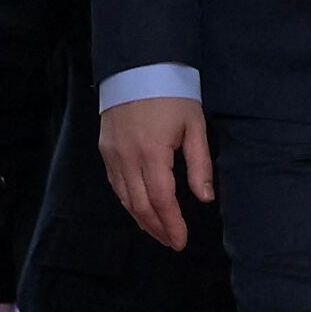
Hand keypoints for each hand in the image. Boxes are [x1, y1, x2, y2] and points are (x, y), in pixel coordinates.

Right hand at [99, 96, 212, 250]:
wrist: (138, 68)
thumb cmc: (173, 95)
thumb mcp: (195, 127)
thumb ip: (199, 164)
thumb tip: (205, 198)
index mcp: (152, 153)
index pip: (161, 200)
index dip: (172, 224)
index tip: (181, 241)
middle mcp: (127, 158)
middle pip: (140, 205)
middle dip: (157, 228)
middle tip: (172, 242)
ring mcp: (112, 155)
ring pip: (124, 198)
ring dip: (141, 219)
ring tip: (159, 233)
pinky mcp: (105, 150)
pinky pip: (115, 184)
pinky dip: (128, 202)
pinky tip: (140, 210)